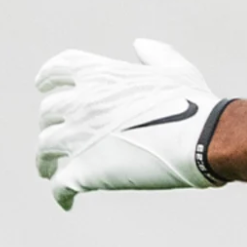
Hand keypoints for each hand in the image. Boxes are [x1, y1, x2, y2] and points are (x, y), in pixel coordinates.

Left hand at [35, 38, 225, 209]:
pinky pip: (61, 185)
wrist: (203, 139)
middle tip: (56, 138)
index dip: (47, 78)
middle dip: (50, 124)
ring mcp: (79, 137)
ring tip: (48, 170)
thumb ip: (155, 54)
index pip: (58, 70)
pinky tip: (67, 201)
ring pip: (46, 148)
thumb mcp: (176, 69)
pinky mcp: (85, 171)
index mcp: (99, 75)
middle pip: (49, 112)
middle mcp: (81, 102)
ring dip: (44, 160)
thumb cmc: (195, 102)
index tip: (43, 86)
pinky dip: (61, 194)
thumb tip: (139, 45)